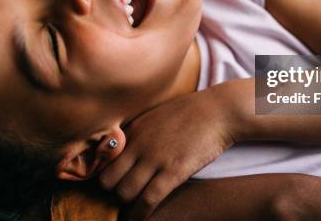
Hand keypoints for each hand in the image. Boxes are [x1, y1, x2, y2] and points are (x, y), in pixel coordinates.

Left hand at [98, 87, 234, 219]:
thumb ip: (137, 134)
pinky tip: (141, 218)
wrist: (218, 110)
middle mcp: (139, 145)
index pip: (103, 162)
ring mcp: (156, 158)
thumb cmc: (190, 113)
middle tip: (123, 198)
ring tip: (134, 209)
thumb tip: (123, 152)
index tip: (113, 186)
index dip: (106, 178)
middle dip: (112, 193)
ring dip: (128, 204)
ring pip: (124, 193)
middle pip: (107, 181)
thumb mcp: (155, 117)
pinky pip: (148, 200)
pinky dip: (140, 214)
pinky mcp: (174, 170)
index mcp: (132, 132)